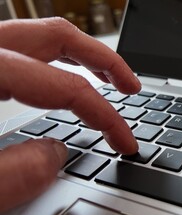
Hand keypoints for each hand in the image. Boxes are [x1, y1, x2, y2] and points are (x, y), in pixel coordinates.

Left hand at [0, 18, 140, 212]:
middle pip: (57, 36)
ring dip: (81, 57)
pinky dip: (52, 63)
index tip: (125, 142)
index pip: (64, 87)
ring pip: (39, 37)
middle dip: (105, 61)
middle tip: (132, 88)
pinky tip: (61, 84)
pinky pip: (22, 52)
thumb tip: (55, 155)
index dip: (106, 116)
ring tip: (108, 81)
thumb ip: (12, 174)